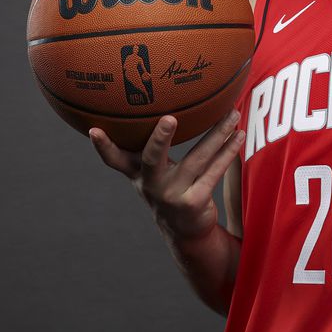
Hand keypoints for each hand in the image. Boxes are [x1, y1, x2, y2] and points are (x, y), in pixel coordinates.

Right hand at [89, 111, 244, 240]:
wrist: (184, 231)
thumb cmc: (167, 188)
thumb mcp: (150, 171)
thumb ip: (147, 145)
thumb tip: (159, 100)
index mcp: (137, 173)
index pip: (114, 159)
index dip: (103, 146)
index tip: (94, 129)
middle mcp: (151, 184)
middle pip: (152, 159)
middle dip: (159, 139)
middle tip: (169, 119)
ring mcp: (172, 195)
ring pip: (197, 159)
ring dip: (217, 134)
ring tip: (232, 114)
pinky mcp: (194, 203)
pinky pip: (213, 171)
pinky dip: (227, 151)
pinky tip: (237, 135)